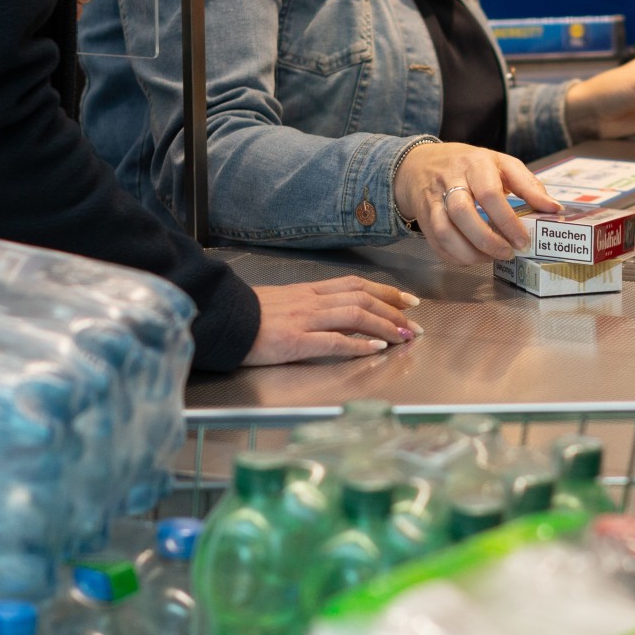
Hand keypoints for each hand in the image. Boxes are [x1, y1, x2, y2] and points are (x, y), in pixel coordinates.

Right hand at [241, 276, 423, 365]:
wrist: (220, 319)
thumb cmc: (248, 315)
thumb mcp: (284, 303)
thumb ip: (312, 306)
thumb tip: (339, 313)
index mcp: (309, 291)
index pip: (357, 285)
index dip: (387, 292)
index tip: (409, 300)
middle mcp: (312, 300)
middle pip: (363, 298)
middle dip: (394, 311)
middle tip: (415, 324)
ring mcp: (304, 319)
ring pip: (355, 316)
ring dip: (385, 326)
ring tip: (404, 337)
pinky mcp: (295, 341)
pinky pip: (334, 341)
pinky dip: (359, 344)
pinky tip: (376, 349)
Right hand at [393, 141, 562, 265]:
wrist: (421, 163)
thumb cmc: (471, 165)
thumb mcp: (502, 164)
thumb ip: (529, 186)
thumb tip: (554, 209)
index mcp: (475, 164)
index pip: (490, 194)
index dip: (507, 222)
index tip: (523, 241)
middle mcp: (450, 180)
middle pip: (463, 213)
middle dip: (488, 240)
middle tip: (508, 254)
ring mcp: (433, 199)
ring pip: (444, 231)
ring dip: (470, 252)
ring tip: (491, 258)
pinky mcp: (423, 217)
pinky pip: (436, 243)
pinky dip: (455, 256)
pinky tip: (473, 258)